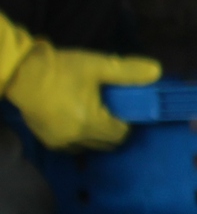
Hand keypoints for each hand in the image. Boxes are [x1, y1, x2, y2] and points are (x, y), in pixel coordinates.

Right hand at [1, 28, 158, 150]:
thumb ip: (127, 71)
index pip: (121, 134)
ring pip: (91, 147)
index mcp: (90, 121)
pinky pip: (74, 147)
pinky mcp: (49, 142)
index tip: (123, 110)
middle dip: (114, 130)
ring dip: (97, 136)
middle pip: (108, 143)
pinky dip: (80, 138)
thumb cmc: (62, 69)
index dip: (126, 122)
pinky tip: (77, 120)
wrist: (22, 74)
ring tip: (92, 114)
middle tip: (110, 111)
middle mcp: (77, 138)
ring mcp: (61, 142)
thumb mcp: (97, 66)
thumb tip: (156, 71)